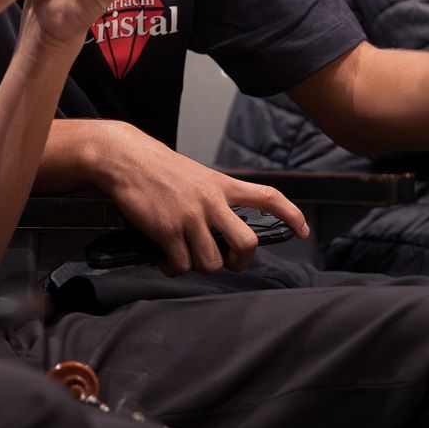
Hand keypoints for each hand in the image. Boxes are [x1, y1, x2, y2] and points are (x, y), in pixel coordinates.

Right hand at [92, 121, 309, 275]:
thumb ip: (214, 198)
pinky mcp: (168, 230)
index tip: (303, 231)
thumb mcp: (197, 175)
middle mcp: (212, 201)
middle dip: (240, 261)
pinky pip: (181, 265)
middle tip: (228, 262)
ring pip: (211, 262)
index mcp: (222, 185)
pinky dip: (173, 268)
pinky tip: (166, 260)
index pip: (268, 196)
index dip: (291, 215)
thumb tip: (221, 232)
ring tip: (185, 257)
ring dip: (199, 266)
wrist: (126, 159)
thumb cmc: (158, 168)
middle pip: (246, 242)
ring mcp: (190, 216)